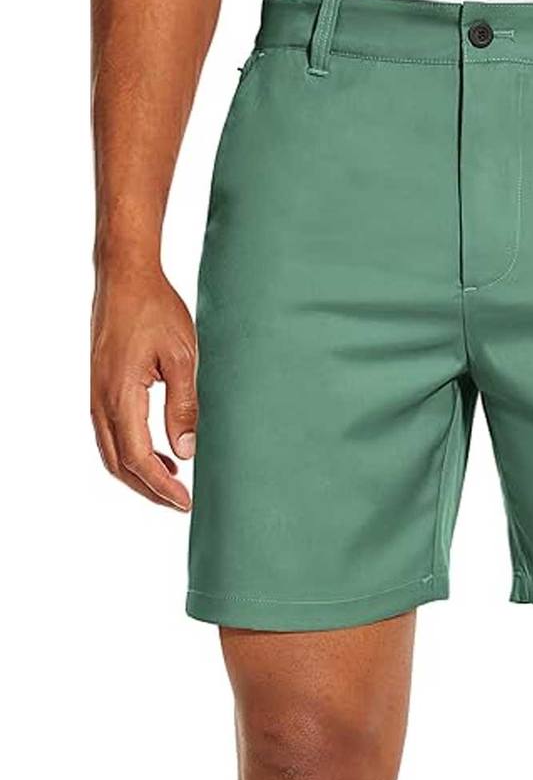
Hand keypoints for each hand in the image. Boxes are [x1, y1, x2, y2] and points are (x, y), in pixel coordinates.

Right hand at [91, 264, 196, 509]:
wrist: (125, 278)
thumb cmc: (156, 310)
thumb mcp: (183, 357)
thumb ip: (185, 405)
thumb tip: (187, 451)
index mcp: (121, 396)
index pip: (138, 458)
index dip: (162, 486)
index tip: (187, 501)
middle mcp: (101, 400)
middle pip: (119, 464)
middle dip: (150, 489)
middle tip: (182, 502)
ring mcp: (97, 394)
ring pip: (112, 451)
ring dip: (140, 472)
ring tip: (174, 482)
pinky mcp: (101, 386)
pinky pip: (111, 432)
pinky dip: (132, 451)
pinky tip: (160, 451)